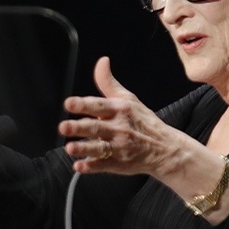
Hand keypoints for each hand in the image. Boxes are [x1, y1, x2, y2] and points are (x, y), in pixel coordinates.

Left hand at [59, 56, 181, 175]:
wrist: (164, 148)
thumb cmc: (143, 122)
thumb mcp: (128, 99)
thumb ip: (108, 82)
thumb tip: (102, 61)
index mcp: (119, 110)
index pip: (99, 105)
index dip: (83, 104)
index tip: (69, 103)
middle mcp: (119, 128)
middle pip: (96, 127)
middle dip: (79, 127)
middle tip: (64, 127)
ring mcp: (119, 147)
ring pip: (98, 148)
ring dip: (84, 148)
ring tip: (70, 148)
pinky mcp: (118, 163)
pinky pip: (102, 165)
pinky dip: (91, 166)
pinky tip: (79, 166)